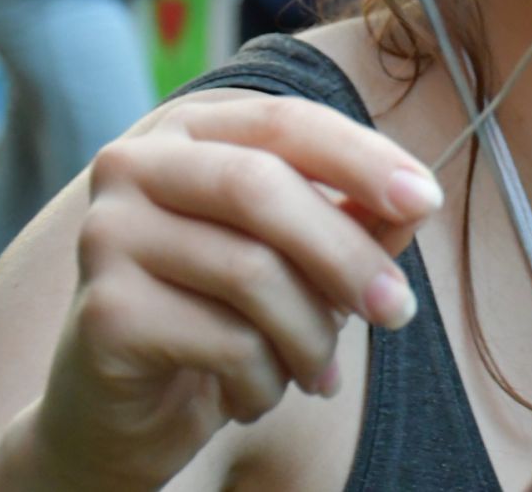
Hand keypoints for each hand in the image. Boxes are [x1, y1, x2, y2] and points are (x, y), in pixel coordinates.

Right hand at [22, 94, 444, 489]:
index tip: (426, 200)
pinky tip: (253, 395)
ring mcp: (108, 233)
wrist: (121, 411)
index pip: (286, 121)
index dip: (362, 158)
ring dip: (310, 334)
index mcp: (189, 131)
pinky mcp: (105, 311)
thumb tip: (414, 203)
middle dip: (345, 253)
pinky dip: (264, 379)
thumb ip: (353, 220)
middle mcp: (135, 165)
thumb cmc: (220, 315)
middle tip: (397, 309)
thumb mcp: (297, 258)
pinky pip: (224, 340)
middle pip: (262, 188)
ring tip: (317, 371)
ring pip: (250, 271)